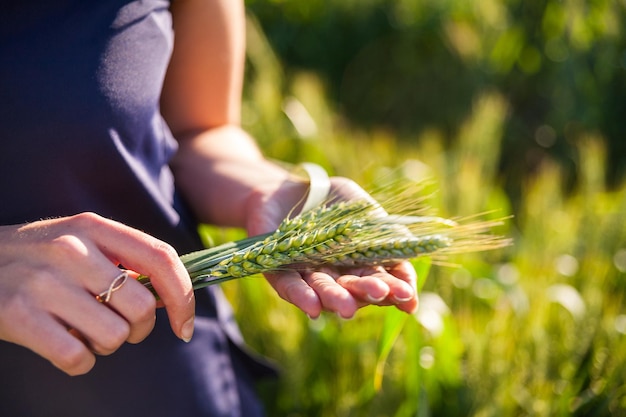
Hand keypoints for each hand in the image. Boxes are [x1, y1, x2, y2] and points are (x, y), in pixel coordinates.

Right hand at [0, 213, 194, 374]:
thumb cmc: (39, 258)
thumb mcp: (80, 241)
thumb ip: (124, 260)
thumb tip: (170, 297)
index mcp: (93, 227)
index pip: (162, 258)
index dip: (184, 296)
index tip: (184, 325)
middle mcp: (71, 250)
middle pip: (141, 308)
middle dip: (138, 329)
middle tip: (119, 326)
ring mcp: (44, 283)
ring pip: (114, 336)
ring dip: (106, 344)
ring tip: (83, 329)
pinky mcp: (19, 316)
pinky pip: (78, 358)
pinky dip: (79, 361)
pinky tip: (64, 344)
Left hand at [245, 176, 418, 318]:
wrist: (289, 186)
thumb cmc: (334, 200)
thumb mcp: (364, 211)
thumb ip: (386, 233)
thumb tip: (412, 253)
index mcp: (363, 264)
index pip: (384, 280)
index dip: (397, 289)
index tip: (408, 297)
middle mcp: (339, 276)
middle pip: (355, 289)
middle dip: (369, 293)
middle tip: (381, 294)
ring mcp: (309, 275)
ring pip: (324, 291)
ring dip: (337, 300)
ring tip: (348, 309)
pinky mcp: (279, 271)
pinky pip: (290, 287)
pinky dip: (302, 297)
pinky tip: (314, 308)